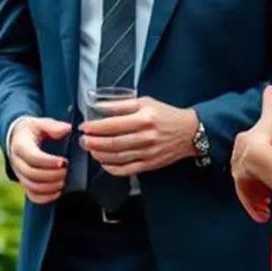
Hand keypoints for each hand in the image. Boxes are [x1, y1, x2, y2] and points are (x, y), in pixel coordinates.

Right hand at [9, 117, 71, 203]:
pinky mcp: (24, 183)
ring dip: (50, 187)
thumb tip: (67, 129)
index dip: (48, 162)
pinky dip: (45, 198)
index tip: (64, 162)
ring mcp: (19, 174)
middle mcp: (16, 161)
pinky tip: (58, 192)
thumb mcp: (39, 123)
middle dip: (51, 175)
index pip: (32, 157)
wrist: (16, 138)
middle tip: (66, 170)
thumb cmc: (31, 130)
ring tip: (63, 181)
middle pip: (31, 174)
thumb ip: (53, 126)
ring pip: (31, 186)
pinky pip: (32, 196)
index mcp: (20, 145)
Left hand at [78, 96, 197, 175]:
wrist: (189, 132)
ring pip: (117, 157)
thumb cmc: (166, 114)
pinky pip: (127, 170)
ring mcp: (148, 153)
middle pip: (112, 142)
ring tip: (90, 149)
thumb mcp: (145, 102)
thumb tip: (98, 106)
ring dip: (99, 154)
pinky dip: (112, 169)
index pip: (112, 124)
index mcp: (144, 118)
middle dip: (93, 142)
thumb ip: (121, 105)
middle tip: (82, 140)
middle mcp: (146, 137)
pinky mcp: (150, 165)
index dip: (94, 127)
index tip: (84, 127)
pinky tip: (103, 163)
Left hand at [232, 86, 271, 222]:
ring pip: (248, 187)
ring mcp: (239, 167)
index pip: (253, 158)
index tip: (268, 181)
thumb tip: (271, 86)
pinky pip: (246, 194)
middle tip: (268, 203)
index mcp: (246, 142)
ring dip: (257, 199)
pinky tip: (260, 214)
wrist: (257, 146)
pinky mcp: (241, 178)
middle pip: (250, 175)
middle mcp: (239, 155)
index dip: (262, 171)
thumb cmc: (266, 130)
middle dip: (259, 190)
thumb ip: (270, 103)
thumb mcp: (271, 117)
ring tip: (265, 210)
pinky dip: (252, 204)